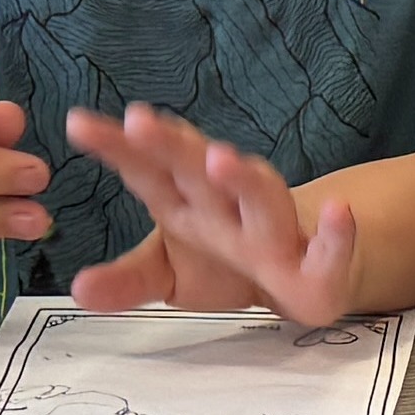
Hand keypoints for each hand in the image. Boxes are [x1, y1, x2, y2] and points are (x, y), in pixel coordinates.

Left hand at [61, 104, 363, 324]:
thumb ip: (128, 280)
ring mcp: (273, 230)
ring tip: (223, 160)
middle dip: (172, 146)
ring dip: (244, 177)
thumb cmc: (224, 261)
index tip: (77, 123)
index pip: (145, 169)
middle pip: (197, 169)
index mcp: (185, 203)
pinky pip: (331, 248)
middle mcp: (226, 206)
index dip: (115, 147)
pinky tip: (337, 214)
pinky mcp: (318, 266)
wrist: (300, 267)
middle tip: (140, 122)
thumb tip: (78, 292)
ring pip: (260, 196)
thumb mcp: (167, 275)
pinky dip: (336, 233)